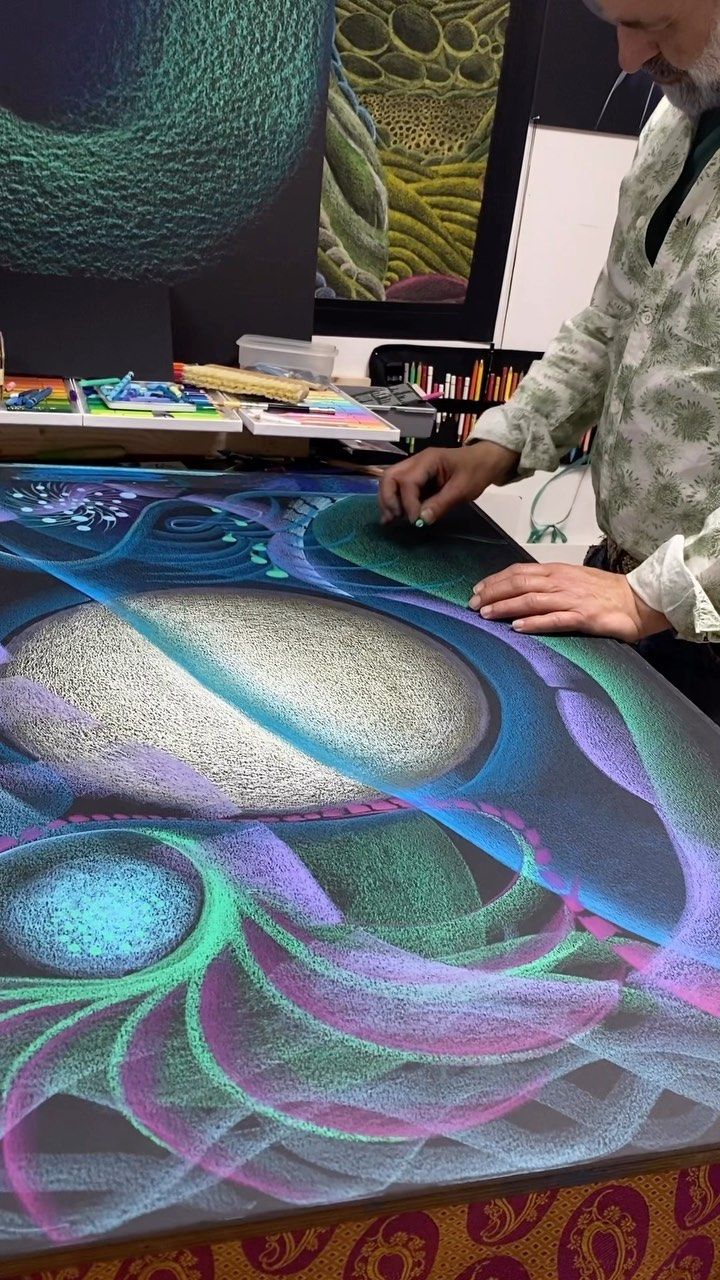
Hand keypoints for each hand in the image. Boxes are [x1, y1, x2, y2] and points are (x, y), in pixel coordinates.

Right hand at [379, 442, 518, 525]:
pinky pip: (398, 487)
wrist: (485, 460)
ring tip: (391, 521)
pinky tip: (395, 516)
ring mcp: (414, 468)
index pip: (407, 481)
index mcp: (428, 460)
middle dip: (388, 499)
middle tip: (394, 519)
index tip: (415, 520)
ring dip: (388, 501)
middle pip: (389, 477)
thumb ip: (441, 504)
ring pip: (389, 481)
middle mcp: (416, 462)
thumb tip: (421, 520)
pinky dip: (394, 501)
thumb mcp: (463, 489)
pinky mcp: (416, 477)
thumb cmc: (476, 472)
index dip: (408, 503)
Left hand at [469, 562, 669, 642]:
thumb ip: (550, 582)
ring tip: (486, 614)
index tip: (477, 589)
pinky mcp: (583, 617)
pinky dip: (534, 623)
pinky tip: (518, 628)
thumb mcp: (574, 579)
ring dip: (506, 607)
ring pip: (531, 600)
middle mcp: (561, 582)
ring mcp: (571, 599)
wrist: (638, 600)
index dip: (496, 580)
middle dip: (493, 593)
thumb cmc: (605, 591)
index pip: (519, 571)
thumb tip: (523, 588)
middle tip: (472, 604)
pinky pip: (554, 620)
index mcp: (558, 571)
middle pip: (519, 583)